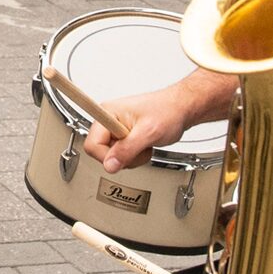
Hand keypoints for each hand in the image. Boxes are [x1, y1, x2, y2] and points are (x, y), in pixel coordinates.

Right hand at [84, 69, 237, 171]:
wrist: (180, 109)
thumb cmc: (168, 112)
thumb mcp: (148, 132)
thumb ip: (127, 150)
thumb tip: (109, 165)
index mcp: (107, 113)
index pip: (92, 144)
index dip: (106, 156)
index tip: (122, 158)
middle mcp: (107, 120)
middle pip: (100, 153)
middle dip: (121, 158)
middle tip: (138, 149)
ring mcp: (115, 129)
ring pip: (111, 157)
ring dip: (130, 158)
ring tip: (144, 146)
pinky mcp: (122, 136)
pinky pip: (120, 155)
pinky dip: (133, 157)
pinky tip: (143, 147)